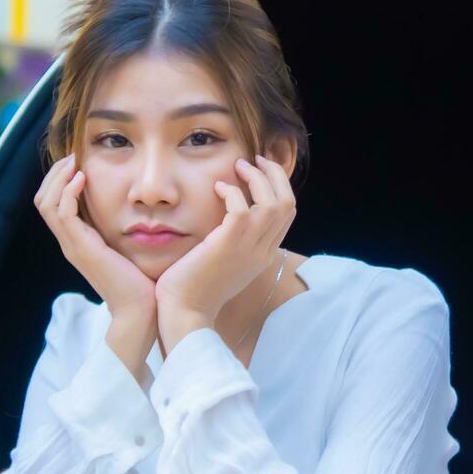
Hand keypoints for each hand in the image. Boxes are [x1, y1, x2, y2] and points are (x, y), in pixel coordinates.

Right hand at [34, 153, 157, 337]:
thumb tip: (139, 209)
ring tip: (74, 162)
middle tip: (72, 156)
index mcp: (78, 241)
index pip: (53, 204)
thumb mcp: (130, 248)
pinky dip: (68, 192)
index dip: (60, 181)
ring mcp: (72, 246)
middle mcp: (70, 243)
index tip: (78, 163)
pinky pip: (63, 213)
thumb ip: (124, 229)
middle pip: (43, 200)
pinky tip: (83, 178)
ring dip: (58, 178)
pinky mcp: (81, 248)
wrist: (143, 310)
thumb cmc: (144, 281)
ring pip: (47, 203)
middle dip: (54, 174)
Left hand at [155, 154, 296, 350]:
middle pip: (287, 203)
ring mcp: (250, 248)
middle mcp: (264, 250)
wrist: (185, 313)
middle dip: (274, 175)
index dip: (278, 187)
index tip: (260, 172)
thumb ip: (234, 243)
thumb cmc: (196, 290)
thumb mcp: (225, 265)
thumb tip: (230, 219)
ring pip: (272, 201)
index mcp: (265, 255)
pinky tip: (217, 188)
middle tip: (254, 160)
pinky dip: (232, 191)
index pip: (287, 214)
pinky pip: (242, 206)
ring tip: (238, 166)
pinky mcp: (229, 243)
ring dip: (256, 178)